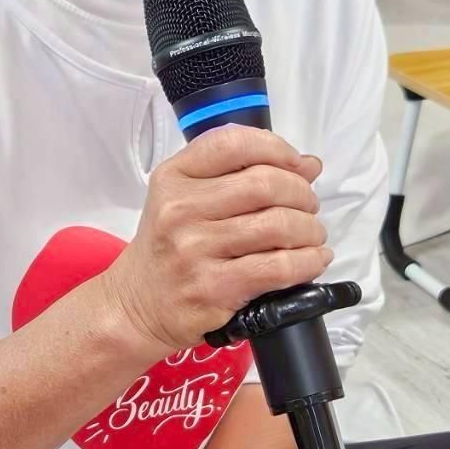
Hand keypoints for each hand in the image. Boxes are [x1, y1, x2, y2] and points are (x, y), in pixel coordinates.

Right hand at [100, 124, 330, 356]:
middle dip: (301, 193)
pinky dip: (308, 261)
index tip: (299, 165)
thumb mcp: (184, 198)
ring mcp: (194, 250)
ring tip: (311, 234)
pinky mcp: (212, 288)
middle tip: (308, 206)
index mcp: (173, 178)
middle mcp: (180, 210)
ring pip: (277, 226)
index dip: (279, 149)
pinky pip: (277, 268)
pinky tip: (313, 259)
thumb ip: (239, 174)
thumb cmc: (168, 248)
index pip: (234, 144)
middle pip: (265, 184)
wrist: (136, 304)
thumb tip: (308, 165)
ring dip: (309, 229)